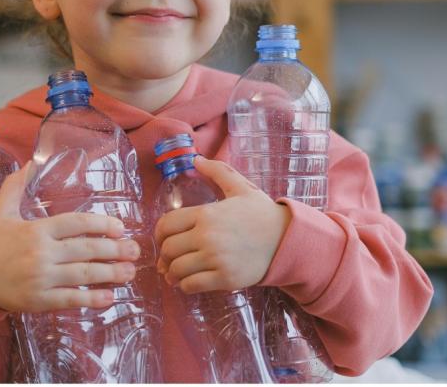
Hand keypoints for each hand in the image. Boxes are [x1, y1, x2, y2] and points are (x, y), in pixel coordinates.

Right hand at [0, 161, 140, 312]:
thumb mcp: (1, 211)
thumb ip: (16, 186)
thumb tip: (32, 162)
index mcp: (36, 230)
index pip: (76, 224)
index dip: (101, 225)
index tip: (120, 227)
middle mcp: (41, 253)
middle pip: (86, 250)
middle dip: (114, 250)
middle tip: (135, 250)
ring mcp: (41, 278)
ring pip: (83, 275)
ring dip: (110, 274)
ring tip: (130, 271)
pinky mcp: (39, 300)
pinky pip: (71, 299)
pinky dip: (91, 299)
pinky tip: (109, 296)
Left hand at [154, 156, 290, 293]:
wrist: (287, 239)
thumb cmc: (262, 213)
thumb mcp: (240, 187)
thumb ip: (217, 171)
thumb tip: (195, 159)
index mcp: (206, 214)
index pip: (165, 225)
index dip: (159, 234)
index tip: (163, 240)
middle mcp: (207, 236)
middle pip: (168, 249)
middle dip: (165, 255)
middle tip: (168, 259)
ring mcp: (216, 259)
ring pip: (177, 270)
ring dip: (172, 272)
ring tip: (175, 273)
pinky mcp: (225, 279)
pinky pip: (191, 286)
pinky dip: (185, 285)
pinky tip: (190, 281)